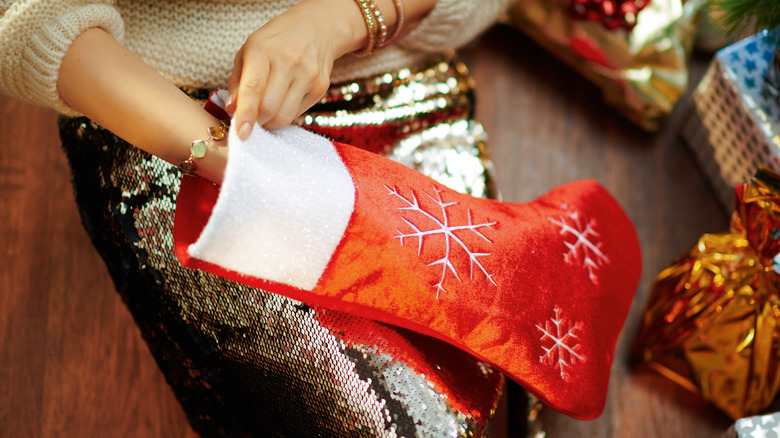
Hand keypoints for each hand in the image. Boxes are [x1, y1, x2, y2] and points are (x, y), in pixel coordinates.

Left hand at [226, 0, 366, 138]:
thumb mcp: (249, 51)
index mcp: (263, 50)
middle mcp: (288, 62)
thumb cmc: (276, 41)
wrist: (316, 28)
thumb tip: (232, 109)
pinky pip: (298, 113)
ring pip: (285, 116)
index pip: (253, 88)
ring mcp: (307, 75)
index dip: (246, 113)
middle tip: (251, 119)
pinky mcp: (320, 86)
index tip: (241, 133)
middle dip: (257, 121)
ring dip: (270, 122)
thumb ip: (238, 82)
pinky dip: (285, 115)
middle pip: (269, 108)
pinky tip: (282, 102)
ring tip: (265, 113)